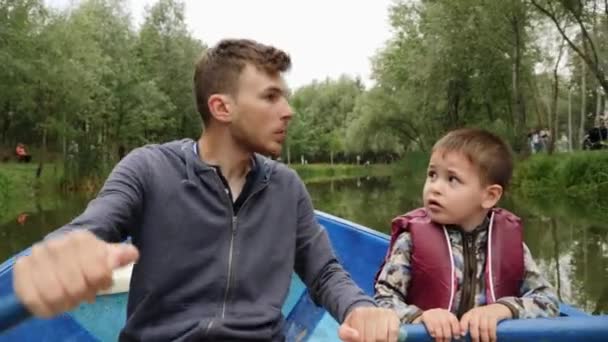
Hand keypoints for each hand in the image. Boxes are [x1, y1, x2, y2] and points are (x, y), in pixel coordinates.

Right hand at [13, 230, 138, 317]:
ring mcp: (36, 256)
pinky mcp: (21, 269)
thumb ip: (120, 255)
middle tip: (85, 294)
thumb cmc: (87, 256)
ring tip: (70, 300)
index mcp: (80, 239)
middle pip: (75, 287)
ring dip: (66, 303)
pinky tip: (54, 306)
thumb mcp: (106, 254)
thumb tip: (132, 255)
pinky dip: (46, 308)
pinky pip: (33, 298)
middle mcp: (55, 244)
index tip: (101, 284)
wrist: (60, 251)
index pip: (97, 272)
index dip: (101, 283)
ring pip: (54, 295)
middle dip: (83, 295)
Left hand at [338, 306, 399, 341]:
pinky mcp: (392, 316)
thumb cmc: (355, 325)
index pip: (360, 337)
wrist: (366, 314)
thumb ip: (345, 333)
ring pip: (383, 337)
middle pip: (371, 338)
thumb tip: (356, 336)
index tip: (360, 340)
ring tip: (376, 340)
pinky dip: (390, 340)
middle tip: (368, 340)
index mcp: (358, 314)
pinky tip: (385, 340)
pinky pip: (394, 332)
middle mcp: (371, 310)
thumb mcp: (345, 328)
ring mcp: (383, 312)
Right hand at [413, 308, 460, 341]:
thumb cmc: (437, 326)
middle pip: (446, 323)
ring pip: (438, 324)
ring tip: (439, 341)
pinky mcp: (425, 315)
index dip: (456, 330)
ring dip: (439, 335)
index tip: (456, 337)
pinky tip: (432, 335)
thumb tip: (460, 338)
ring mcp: (432, 312)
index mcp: (448, 314)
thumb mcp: (445, 326)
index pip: (454, 321)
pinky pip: (429, 322)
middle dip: (447, 335)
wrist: (422, 320)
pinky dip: (431, 330)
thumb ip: (451, 330)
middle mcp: (441, 312)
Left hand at [460, 303, 512, 341]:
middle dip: (474, 336)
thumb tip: (465, 338)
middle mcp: (476, 312)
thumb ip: (470, 326)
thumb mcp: (476, 319)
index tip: (462, 335)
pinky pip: (492, 327)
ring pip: (483, 327)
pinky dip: (492, 335)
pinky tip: (493, 340)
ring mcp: (485, 313)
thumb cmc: (484, 318)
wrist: (498, 308)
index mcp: (470, 314)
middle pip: (473, 324)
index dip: (462, 326)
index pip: (464, 319)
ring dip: (484, 338)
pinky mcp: (494, 316)